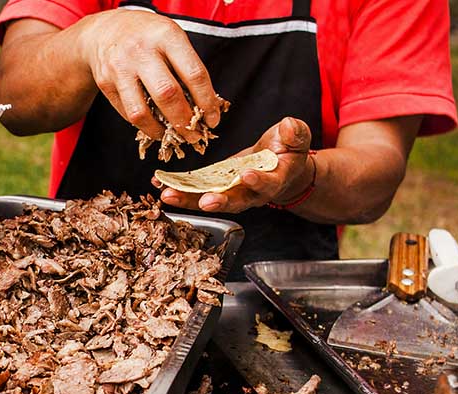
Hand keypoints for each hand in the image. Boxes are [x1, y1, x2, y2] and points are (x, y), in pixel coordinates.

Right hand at [77, 9, 221, 140]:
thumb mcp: (171, 38)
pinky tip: (155, 127)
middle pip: (168, 95)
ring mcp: (120, 67)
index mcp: (166, 35)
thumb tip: (204, 109)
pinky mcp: (105, 83)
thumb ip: (187, 67)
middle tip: (195, 135)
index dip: (207, 102)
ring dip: (161, 131)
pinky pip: (128, 113)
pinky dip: (145, 125)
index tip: (213, 119)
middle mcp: (141, 50)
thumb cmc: (149, 37)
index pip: (194, 74)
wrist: (106, 30)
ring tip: (173, 137)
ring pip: (142, 112)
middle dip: (185, 121)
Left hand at [155, 117, 315, 212]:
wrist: (279, 166)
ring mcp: (232, 193)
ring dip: (189, 200)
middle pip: (236, 201)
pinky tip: (160, 185)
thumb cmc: (288, 149)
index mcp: (275, 180)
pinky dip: (179, 190)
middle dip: (219, 201)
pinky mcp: (215, 188)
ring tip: (168, 195)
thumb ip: (295, 133)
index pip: (268, 183)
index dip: (259, 181)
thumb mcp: (297, 137)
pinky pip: (196, 193)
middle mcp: (252, 193)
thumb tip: (288, 127)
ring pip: (210, 200)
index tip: (248, 176)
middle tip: (205, 202)